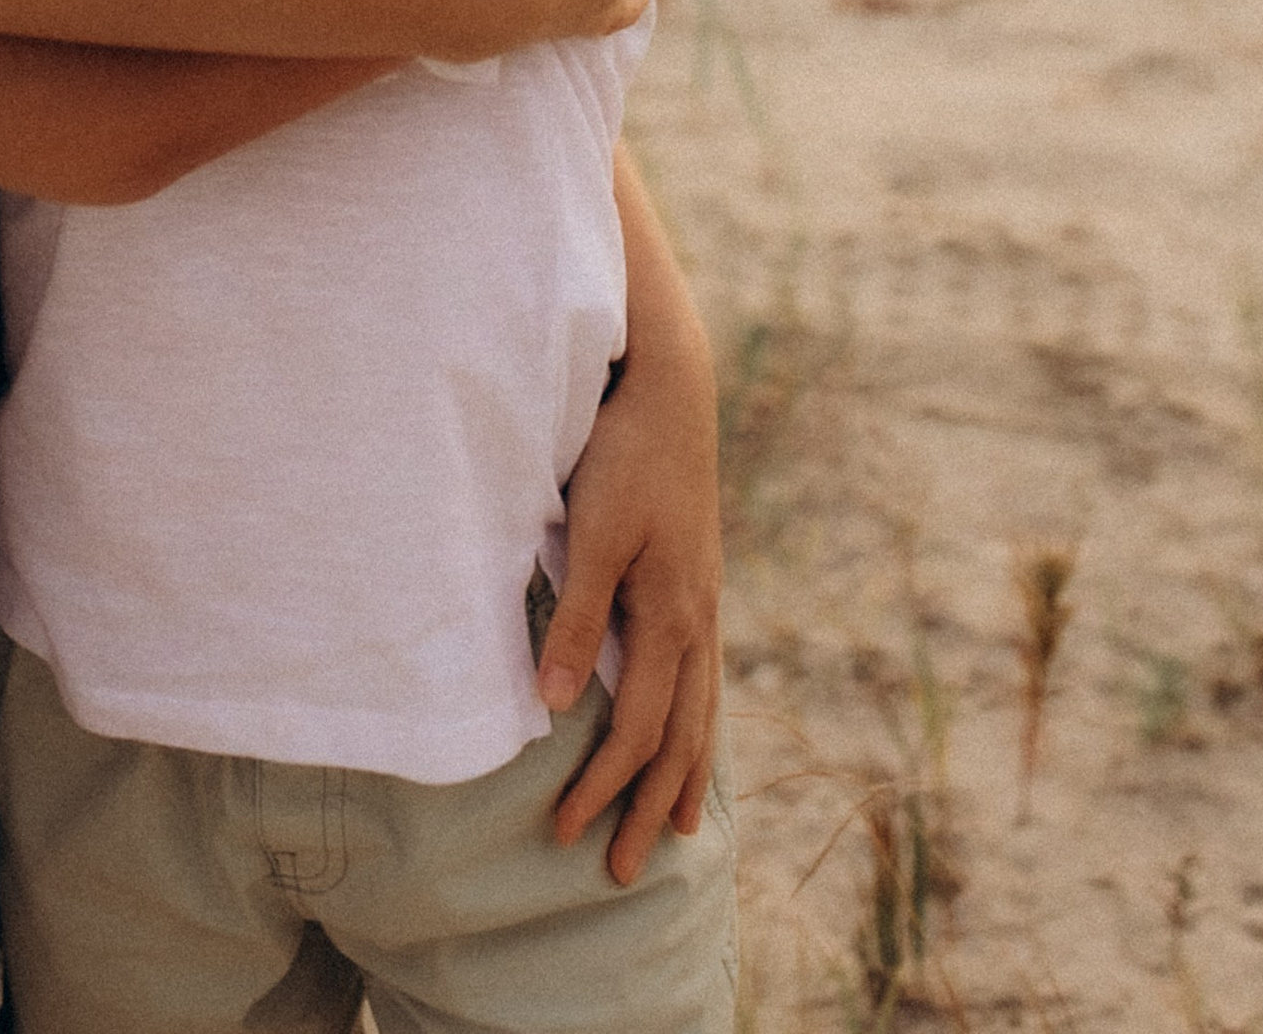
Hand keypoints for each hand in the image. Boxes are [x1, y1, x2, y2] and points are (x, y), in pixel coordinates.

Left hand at [542, 299, 723, 882]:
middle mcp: (696, 619)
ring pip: (701, 711)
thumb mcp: (593, 533)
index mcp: (671, 616)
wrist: (670, 388)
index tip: (563, 832)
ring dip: (685, 775)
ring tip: (679, 828)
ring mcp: (703, 601)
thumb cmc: (622, 455)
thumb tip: (557, 707)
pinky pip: (705, 676)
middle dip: (649, 807)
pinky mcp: (696, 580)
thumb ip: (577, 619)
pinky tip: (694, 735)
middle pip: (679, 738)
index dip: (603, 786)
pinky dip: (700, 723)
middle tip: (625, 873)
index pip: (639, 730)